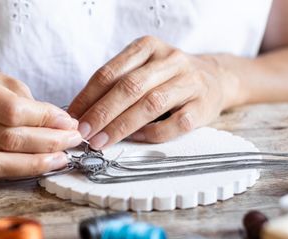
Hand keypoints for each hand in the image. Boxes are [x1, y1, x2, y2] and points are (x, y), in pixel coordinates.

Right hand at [0, 62, 80, 177]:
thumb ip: (24, 100)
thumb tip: (60, 124)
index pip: (11, 111)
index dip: (45, 120)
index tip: (69, 123)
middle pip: (6, 140)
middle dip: (47, 143)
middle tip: (72, 142)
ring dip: (34, 164)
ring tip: (59, 159)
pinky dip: (17, 169)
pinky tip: (37, 163)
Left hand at [68, 36, 236, 148]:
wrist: (216, 79)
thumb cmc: (167, 78)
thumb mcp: (141, 69)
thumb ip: (114, 85)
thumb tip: (80, 114)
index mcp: (148, 47)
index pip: (110, 73)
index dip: (87, 97)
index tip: (72, 117)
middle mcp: (170, 60)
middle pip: (128, 88)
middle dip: (101, 113)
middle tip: (83, 133)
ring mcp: (189, 82)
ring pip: (150, 104)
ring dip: (121, 126)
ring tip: (101, 141)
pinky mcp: (204, 105)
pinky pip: (175, 123)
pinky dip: (152, 133)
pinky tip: (136, 139)